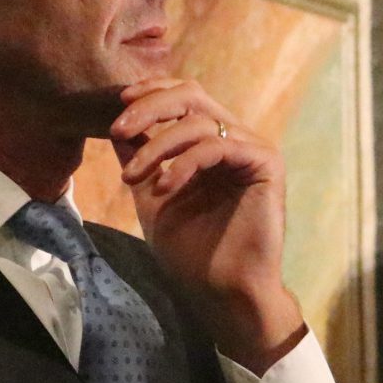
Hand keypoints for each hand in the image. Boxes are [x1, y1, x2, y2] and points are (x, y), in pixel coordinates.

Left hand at [110, 78, 302, 371]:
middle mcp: (235, 139)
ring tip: (131, 178)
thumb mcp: (152, 198)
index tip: (118, 105)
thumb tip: (116, 127)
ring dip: (156, 146)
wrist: (222, 291)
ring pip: (199, 122)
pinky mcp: (266, 163)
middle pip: (192, 94)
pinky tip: (163, 188)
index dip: (152, 91)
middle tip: (119, 129)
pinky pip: (218, 147)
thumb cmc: (192, 252)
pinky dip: (184, 164)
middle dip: (149, 107)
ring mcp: (252, 149)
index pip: (184, 96)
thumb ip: (140, 159)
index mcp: (211, 143)